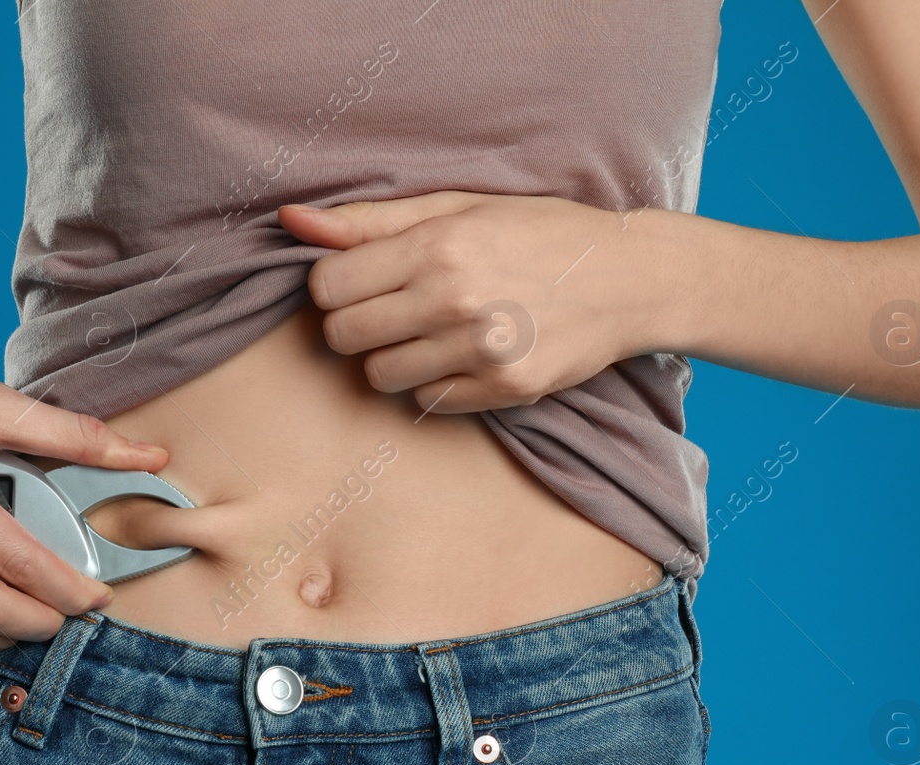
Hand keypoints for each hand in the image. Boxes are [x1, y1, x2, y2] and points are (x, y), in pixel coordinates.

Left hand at [278, 191, 664, 412]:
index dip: (336, 286)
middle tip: (393, 311)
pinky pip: (427, 401)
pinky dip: (434, 383)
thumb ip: (370, 221)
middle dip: (356, 325)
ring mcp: (482, 350)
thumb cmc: (537, 233)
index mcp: (437, 244)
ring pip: (379, 376)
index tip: (363, 282)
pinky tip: (463, 356)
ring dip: (392, 358)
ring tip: (430, 333)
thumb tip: (289, 220)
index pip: (327, 287)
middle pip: (344, 337)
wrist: (630, 277)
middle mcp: (456, 298)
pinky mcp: (505, 390)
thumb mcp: (458, 208)